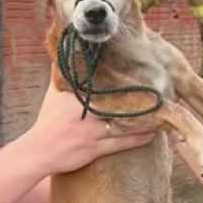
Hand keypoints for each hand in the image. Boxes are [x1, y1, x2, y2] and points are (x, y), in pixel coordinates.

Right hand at [22, 88, 156, 174]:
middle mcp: (86, 114)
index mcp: (77, 97)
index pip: (104, 86)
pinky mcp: (95, 150)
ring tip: (164, 115)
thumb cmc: (48, 121)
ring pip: (125, 125)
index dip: (125, 82)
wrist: (38, 151)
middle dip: (141, 100)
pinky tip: (153, 134)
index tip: (144, 75)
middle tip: (163, 95)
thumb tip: (69, 51)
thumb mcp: (54, 94)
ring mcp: (91, 132)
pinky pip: (122, 143)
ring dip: (145, 121)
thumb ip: (64, 75)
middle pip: (119, 104)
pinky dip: (139, 138)